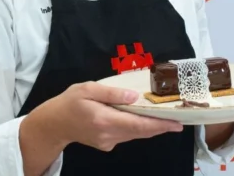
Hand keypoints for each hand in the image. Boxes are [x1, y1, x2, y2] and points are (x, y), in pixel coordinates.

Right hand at [38, 81, 182, 151]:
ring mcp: (108, 142)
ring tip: (166, 117)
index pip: (138, 124)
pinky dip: (137, 128)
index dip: (159, 125)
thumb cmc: (70, 102)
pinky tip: (143, 119)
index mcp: (105, 119)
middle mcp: (109, 134)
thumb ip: (112, 93)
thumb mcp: (88, 89)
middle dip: (160, 126)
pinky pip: (126, 135)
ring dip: (150, 127)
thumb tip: (134, 96)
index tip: (176, 124)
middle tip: (179, 120)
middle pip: (140, 132)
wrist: (54, 123)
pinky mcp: (106, 144)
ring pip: (135, 134)